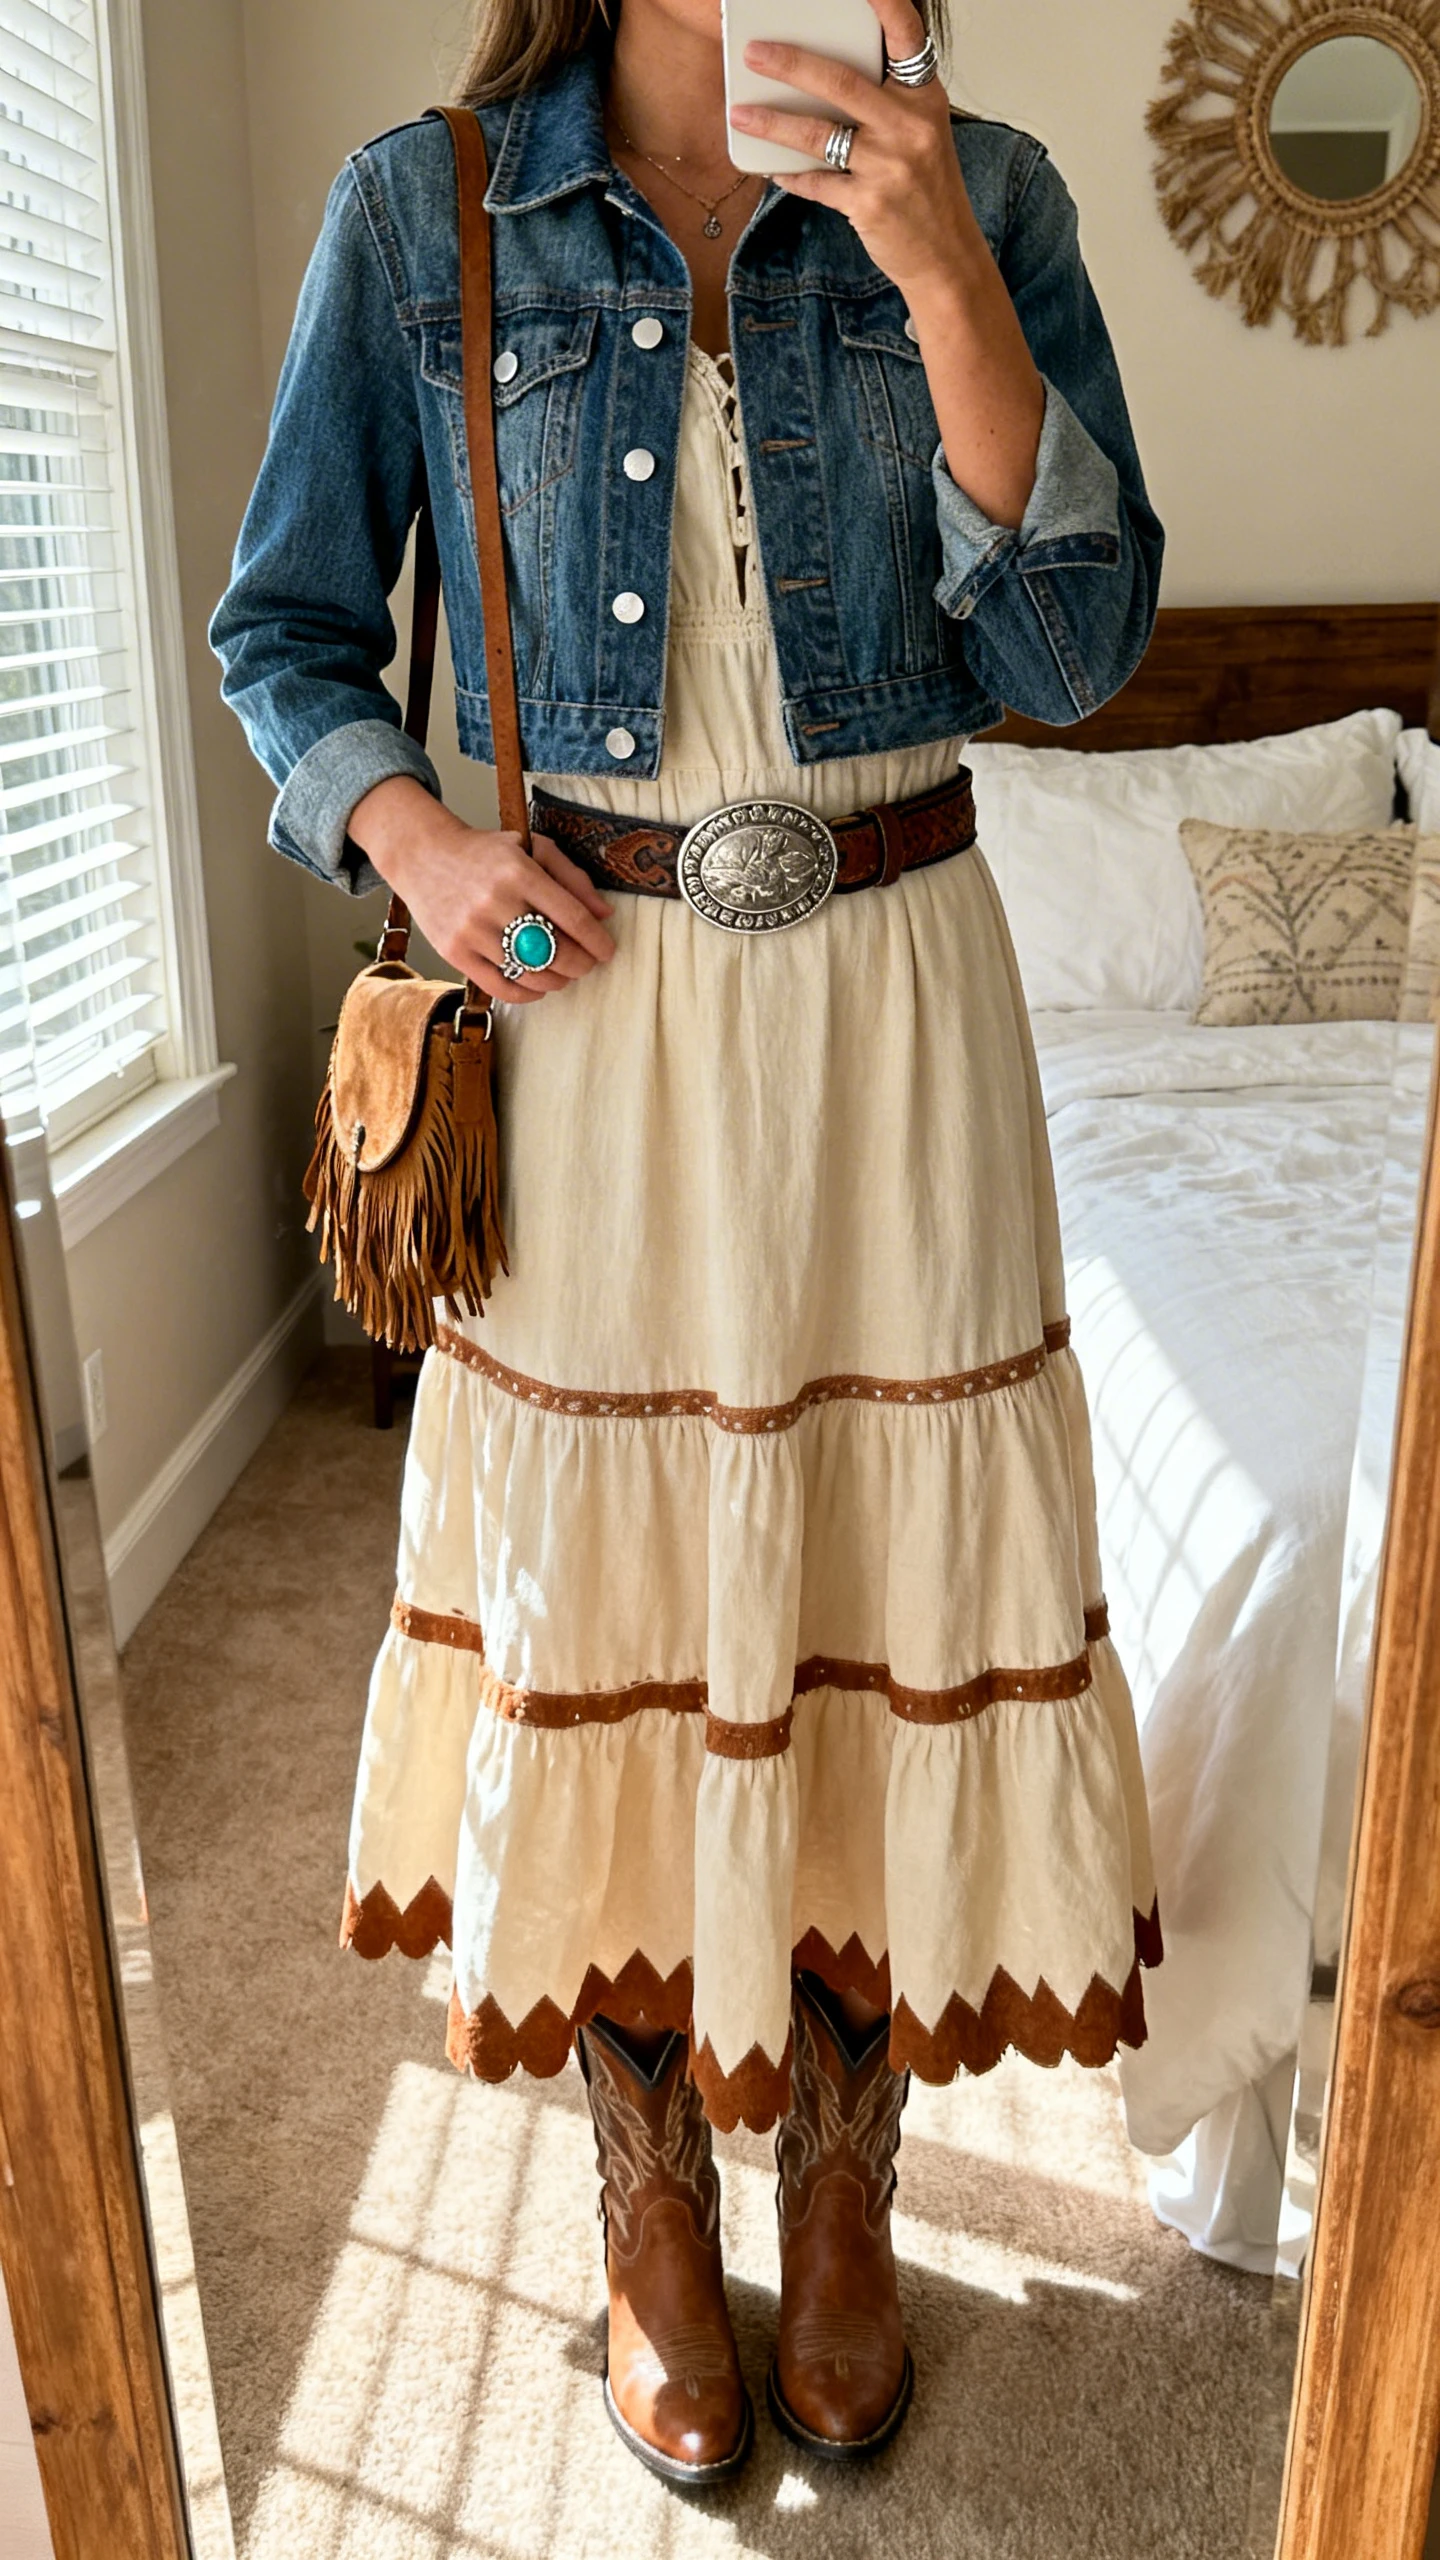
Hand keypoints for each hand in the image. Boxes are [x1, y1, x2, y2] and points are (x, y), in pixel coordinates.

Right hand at [350, 778, 615, 1006]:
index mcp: (520, 872)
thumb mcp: (532, 848)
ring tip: (562, 973)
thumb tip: (604, 914)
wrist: (424, 856)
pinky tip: (536, 986)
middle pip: (556, 951)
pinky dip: (527, 994)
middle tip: (587, 964)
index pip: (573, 918)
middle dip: (581, 964)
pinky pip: (501, 988)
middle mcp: (495, 902)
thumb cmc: (486, 853)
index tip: (607, 951)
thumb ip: (572, 877)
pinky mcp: (455, 952)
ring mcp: (472, 930)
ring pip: (531, 974)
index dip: (598, 941)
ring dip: (557, 980)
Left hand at [728, 0, 974, 305]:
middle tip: (754, 52)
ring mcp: (889, 165)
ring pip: (818, 134)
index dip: (884, 4)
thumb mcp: (920, 132)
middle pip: (840, 81)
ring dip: (772, 122)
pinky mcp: (869, 203)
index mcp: (924, 97)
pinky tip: (771, 166)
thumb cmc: (927, 189)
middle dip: (790, 63)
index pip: (905, 35)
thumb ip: (885, 102)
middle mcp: (909, 125)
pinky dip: (790, 174)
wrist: (945, 256)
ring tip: (741, 112)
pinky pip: (816, 182)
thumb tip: (820, 77)